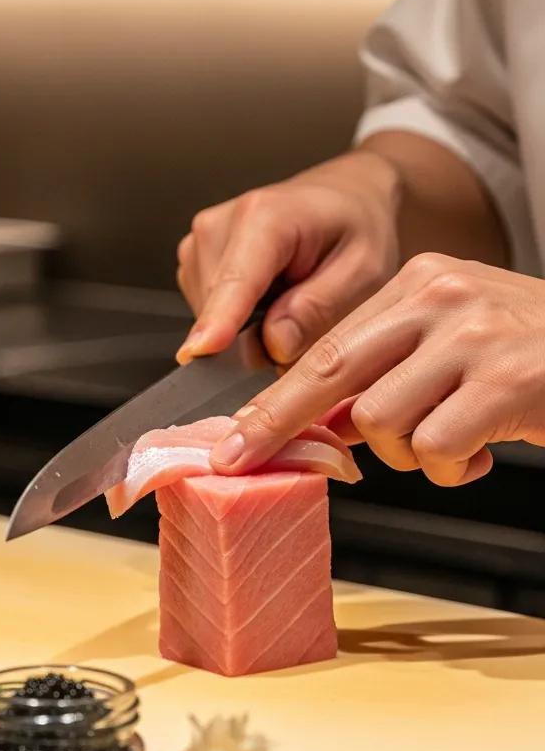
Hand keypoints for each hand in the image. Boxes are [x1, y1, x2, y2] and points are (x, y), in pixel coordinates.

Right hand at [176, 150, 400, 365]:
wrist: (344, 197)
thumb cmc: (358, 227)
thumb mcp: (365, 271)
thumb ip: (320, 309)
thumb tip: (274, 345)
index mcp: (265, 217)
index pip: (235, 281)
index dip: (219, 320)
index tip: (200, 351)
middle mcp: (219, 225)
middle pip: (220, 310)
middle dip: (256, 334)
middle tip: (303, 312)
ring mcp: (199, 242)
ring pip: (210, 317)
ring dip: (247, 325)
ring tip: (287, 295)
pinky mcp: (193, 259)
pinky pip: (208, 312)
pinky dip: (238, 317)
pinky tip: (268, 294)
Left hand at [209, 254, 544, 485]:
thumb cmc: (530, 358)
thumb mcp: (452, 343)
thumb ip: (387, 370)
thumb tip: (318, 423)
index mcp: (419, 282)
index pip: (327, 346)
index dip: (275, 398)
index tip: (235, 436)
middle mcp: (443, 297)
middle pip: (330, 372)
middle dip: (279, 425)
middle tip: (241, 459)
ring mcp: (476, 336)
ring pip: (381, 420)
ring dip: (406, 453)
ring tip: (449, 443)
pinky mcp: (509, 381)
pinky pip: (437, 446)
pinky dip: (450, 468)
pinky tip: (479, 454)